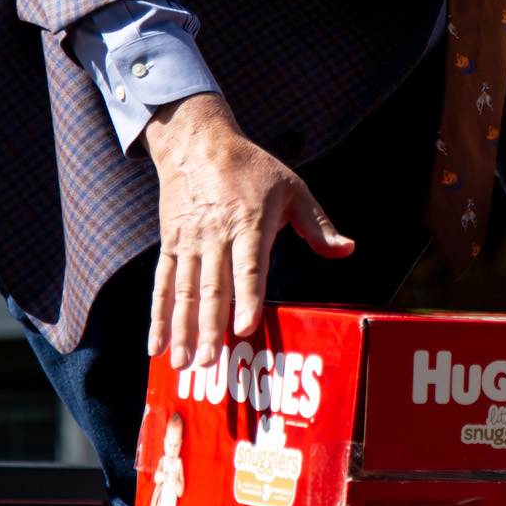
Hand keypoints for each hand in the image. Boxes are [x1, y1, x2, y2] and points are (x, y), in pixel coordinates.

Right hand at [142, 92, 353, 368]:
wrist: (197, 142)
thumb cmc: (252, 168)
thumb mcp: (292, 188)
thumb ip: (317, 225)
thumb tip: (348, 250)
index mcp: (250, 223)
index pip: (249, 268)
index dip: (247, 299)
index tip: (246, 329)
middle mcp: (216, 235)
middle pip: (212, 287)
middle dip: (209, 328)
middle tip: (209, 363)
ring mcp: (189, 241)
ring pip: (183, 290)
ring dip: (181, 329)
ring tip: (181, 363)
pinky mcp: (170, 243)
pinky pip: (162, 283)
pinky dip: (157, 315)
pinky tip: (157, 345)